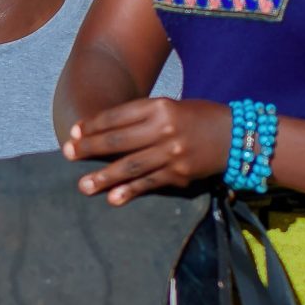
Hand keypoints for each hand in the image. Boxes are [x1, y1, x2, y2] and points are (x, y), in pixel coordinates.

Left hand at [63, 98, 231, 205]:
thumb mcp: (171, 107)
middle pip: (119, 140)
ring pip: (130, 166)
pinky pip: (150, 183)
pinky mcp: (180, 174)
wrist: (237, 136)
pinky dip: (130, 191)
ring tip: (83, 185)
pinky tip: (113, 198)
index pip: (118, 116)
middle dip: (90, 148)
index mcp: (160, 106)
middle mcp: (164, 128)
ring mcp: (172, 153)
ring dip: (104, 177)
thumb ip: (142, 117)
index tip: (74, 133)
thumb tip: (106, 132)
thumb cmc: (198, 118)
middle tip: (67, 154)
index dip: (93, 126)